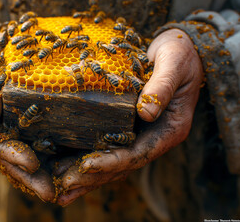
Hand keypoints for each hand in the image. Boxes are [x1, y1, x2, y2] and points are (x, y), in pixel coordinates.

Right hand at [0, 23, 54, 200]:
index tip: (31, 163)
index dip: (9, 152)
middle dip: (26, 175)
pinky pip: (26, 140)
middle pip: (3, 155)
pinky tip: (59, 168)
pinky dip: (41, 156)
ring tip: (57, 190)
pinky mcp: (12, 120)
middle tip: (50, 192)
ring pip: (15, 153)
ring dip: (34, 174)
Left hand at [56, 29, 203, 205]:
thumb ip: (161, 87)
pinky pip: (107, 147)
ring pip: (112, 162)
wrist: (180, 50)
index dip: (112, 162)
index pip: (138, 154)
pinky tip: (65, 166)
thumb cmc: (180, 55)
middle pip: (121, 166)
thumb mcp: (174, 65)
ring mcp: (141, 135)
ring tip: (59, 189)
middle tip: (63, 188)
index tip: (86, 166)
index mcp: (170, 129)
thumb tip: (146, 113)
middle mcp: (154, 138)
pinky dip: (87, 158)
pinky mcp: (128, 128)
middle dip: (92, 178)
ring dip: (86, 176)